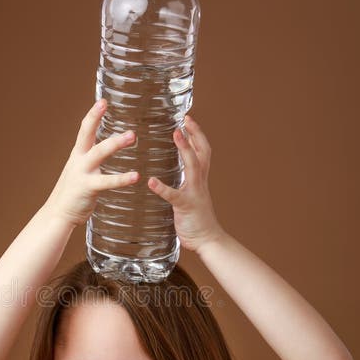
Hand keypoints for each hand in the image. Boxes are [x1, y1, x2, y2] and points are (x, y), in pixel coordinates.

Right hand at [45, 99, 138, 226]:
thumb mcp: (80, 171)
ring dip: (115, 143)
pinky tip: (136, 176)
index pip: (85, 129)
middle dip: (95, 118)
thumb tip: (105, 151)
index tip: (102, 101)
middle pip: (86, 133)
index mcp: (78, 155)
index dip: (93, 115)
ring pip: (99, 153)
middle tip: (106, 104)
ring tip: (132, 136)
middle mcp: (79, 160)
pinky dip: (122, 178)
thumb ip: (91, 160)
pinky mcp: (88, 188)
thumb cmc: (73, 193)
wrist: (58, 214)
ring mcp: (82, 173)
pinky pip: (107, 181)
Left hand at [148, 115, 224, 252]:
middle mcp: (200, 182)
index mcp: (200, 179)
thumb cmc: (197, 219)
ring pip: (193, 166)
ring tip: (175, 135)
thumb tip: (174, 173)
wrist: (208, 239)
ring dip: (185, 149)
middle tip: (185, 119)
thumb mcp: (191, 195)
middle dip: (195, 134)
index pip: (202, 151)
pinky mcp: (186, 207)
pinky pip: (174, 196)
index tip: (188, 119)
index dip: (197, 134)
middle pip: (202, 152)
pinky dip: (163, 188)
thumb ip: (185, 183)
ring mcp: (195, 193)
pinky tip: (151, 182)